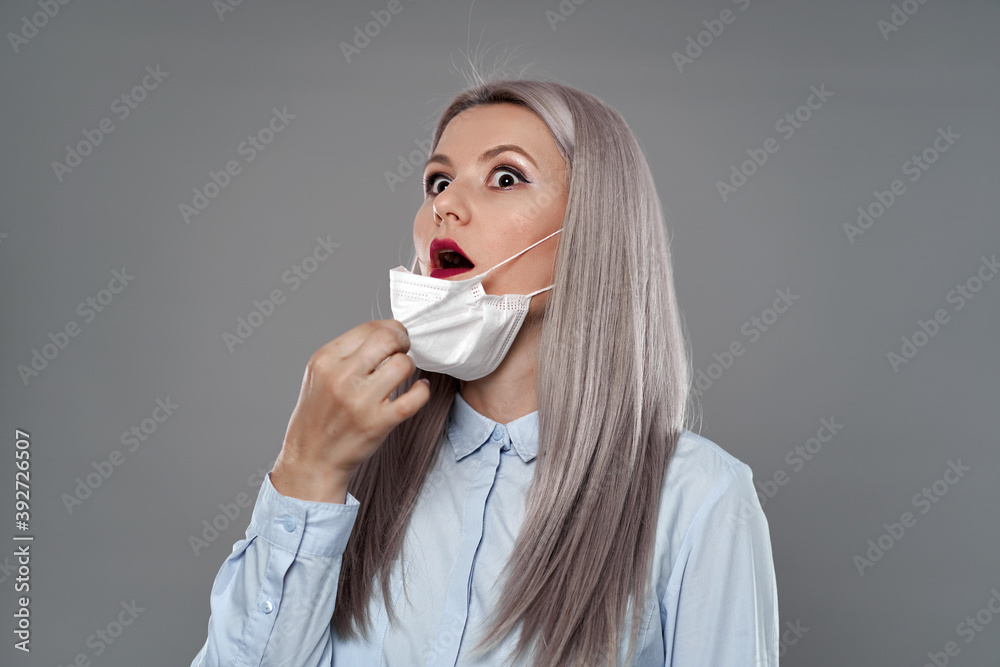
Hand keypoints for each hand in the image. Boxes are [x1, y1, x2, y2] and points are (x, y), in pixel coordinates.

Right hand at [270, 319, 429, 502]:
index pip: (369, 328)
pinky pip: (415, 397)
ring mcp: (360, 401)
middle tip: (403, 350)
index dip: (391, 329)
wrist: (311, 457)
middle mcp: (341, 377)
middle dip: (403, 341)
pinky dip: (422, 390)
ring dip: (410, 367)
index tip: (395, 337)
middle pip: (388, 339)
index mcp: (325, 360)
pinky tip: (418, 390)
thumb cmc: (319, 414)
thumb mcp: (320, 374)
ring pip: (403, 364)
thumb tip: (387, 333)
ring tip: (403, 374)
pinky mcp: (378, 423)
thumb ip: (348, 353)